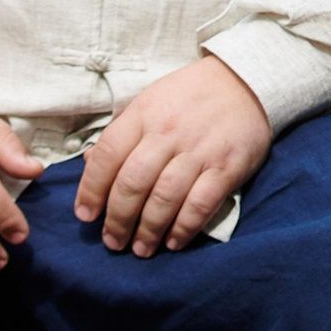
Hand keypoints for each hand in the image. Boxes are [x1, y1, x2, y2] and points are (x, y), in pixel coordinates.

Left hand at [75, 55, 271, 255]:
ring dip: (148, 229)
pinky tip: (173, 242)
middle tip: (112, 241)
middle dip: (118, 219)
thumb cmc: (189, 97)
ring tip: (140, 249)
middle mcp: (169, 132)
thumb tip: (90, 165)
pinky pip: (201, 204)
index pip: (108, 155)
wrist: (245, 82)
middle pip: (134, 182)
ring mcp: (199, 150)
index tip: (85, 215)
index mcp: (144, 114)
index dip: (91, 189)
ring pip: (165, 197)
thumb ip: (122, 134)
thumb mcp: (149, 103)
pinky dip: (184, 227)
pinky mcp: (227, 167)